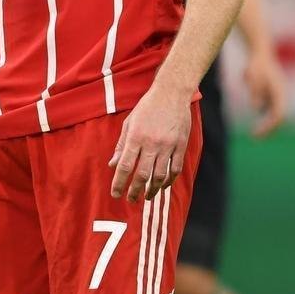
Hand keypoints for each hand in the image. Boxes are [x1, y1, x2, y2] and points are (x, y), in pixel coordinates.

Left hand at [109, 85, 191, 202]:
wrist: (171, 94)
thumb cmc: (147, 107)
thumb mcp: (129, 122)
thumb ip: (121, 145)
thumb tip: (113, 164)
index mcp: (136, 137)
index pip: (125, 165)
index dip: (119, 182)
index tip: (115, 194)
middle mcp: (152, 143)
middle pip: (142, 174)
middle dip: (135, 190)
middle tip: (130, 200)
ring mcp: (168, 145)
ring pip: (160, 175)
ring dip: (152, 189)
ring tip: (146, 196)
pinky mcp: (181, 146)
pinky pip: (175, 169)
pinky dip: (169, 180)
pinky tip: (162, 186)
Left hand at [243, 49, 286, 137]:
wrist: (260, 52)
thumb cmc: (257, 64)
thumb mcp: (253, 77)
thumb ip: (256, 92)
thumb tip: (256, 108)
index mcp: (280, 92)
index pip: (279, 114)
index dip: (270, 125)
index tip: (258, 133)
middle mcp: (282, 95)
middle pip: (279, 117)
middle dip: (269, 128)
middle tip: (256, 137)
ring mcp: (278, 95)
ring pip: (275, 114)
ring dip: (268, 125)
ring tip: (256, 134)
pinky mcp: (273, 94)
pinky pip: (270, 110)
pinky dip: (265, 118)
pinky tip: (257, 123)